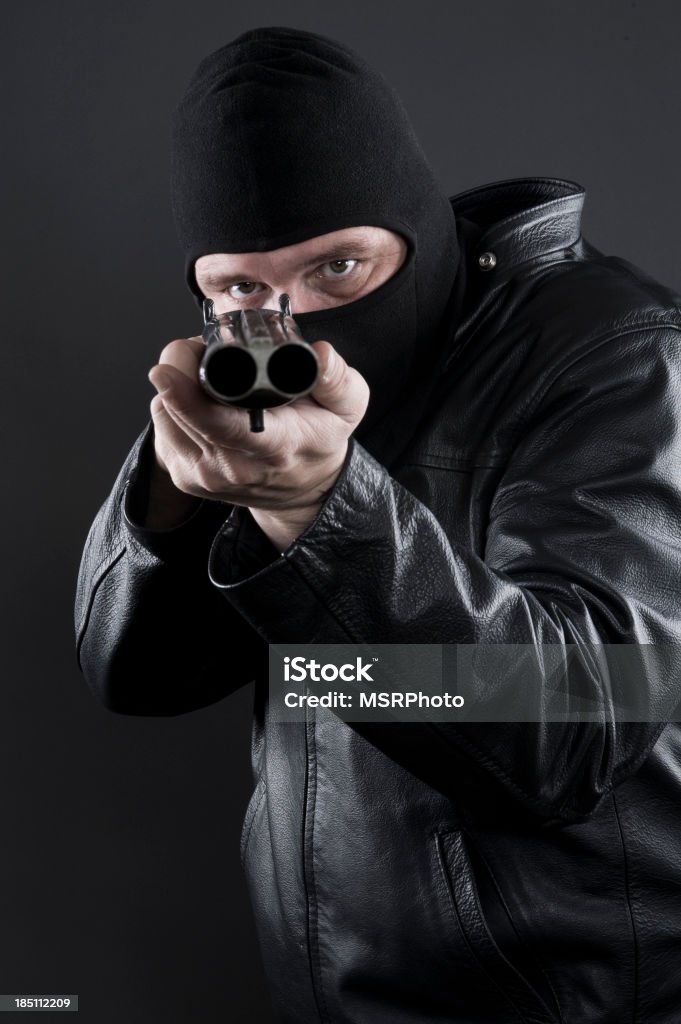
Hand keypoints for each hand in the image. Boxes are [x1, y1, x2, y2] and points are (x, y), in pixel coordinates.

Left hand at [147, 336, 368, 549]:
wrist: (304, 492)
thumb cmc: (319, 442)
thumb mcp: (347, 408)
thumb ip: (337, 380)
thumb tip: (321, 355)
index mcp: (273, 446)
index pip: (220, 423)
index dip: (185, 394)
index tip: (167, 367)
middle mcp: (232, 466)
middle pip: (178, 409)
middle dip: (182, 367)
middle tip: (207, 352)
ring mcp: (205, 476)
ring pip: (164, 413)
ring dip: (175, 386)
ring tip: (208, 382)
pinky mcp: (185, 477)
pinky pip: (161, 427)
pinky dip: (172, 407)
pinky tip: (201, 404)